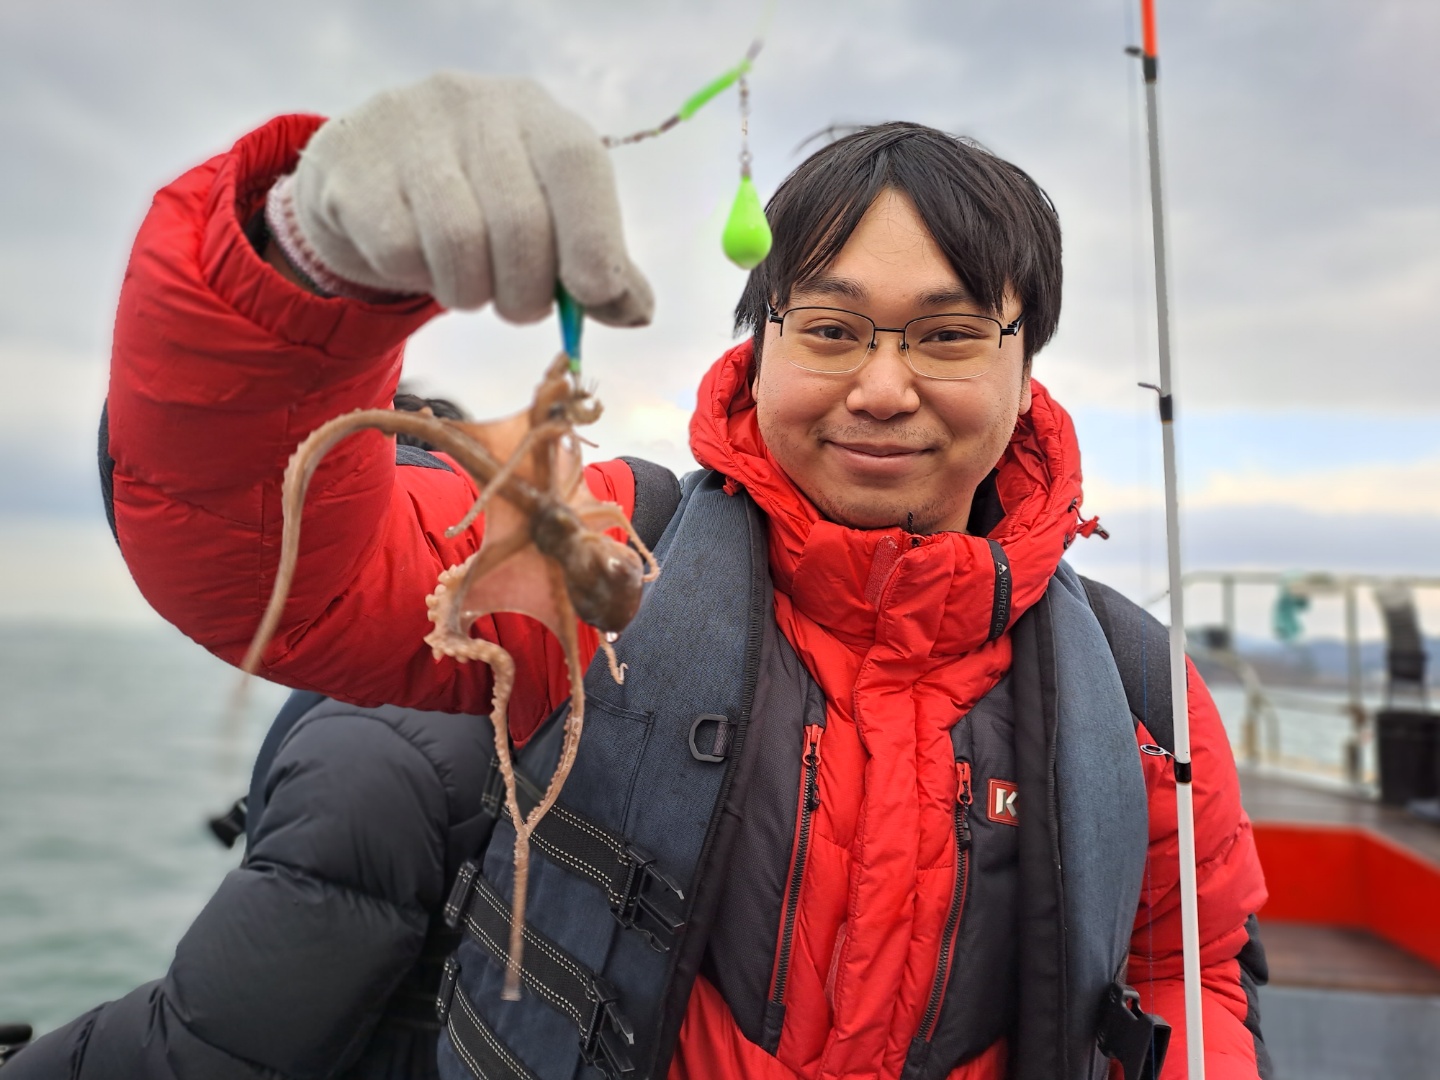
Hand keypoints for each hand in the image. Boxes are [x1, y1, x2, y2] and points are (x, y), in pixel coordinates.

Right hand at [272, 73, 652, 323]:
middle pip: (519, 221)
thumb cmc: (478, 202)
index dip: (593, 237)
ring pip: (458, 242)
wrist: (368, 172)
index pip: (578, 166)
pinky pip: (399, 249)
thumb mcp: (546, 219)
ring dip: (471, 293)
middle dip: (526, 292)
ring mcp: (408, 127)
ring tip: (469, 287)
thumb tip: (635, 313)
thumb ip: (595, 265)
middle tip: (518, 307)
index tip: (594, 293)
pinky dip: (416, 277)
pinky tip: (418, 261)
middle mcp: (476, 105)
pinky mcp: (353, 164)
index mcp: (539, 116)